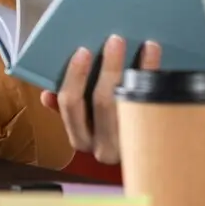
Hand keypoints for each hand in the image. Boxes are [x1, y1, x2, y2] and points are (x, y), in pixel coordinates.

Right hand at [39, 35, 160, 162]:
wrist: (155, 164)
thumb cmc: (109, 134)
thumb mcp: (82, 128)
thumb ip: (67, 111)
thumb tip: (47, 94)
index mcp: (80, 139)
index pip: (71, 103)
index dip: (75, 75)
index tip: (83, 51)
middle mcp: (104, 147)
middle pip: (102, 101)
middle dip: (109, 68)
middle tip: (115, 41)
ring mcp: (132, 144)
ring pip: (132, 102)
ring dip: (139, 68)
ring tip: (145, 45)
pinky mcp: (156, 139)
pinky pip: (156, 104)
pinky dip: (156, 77)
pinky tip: (157, 59)